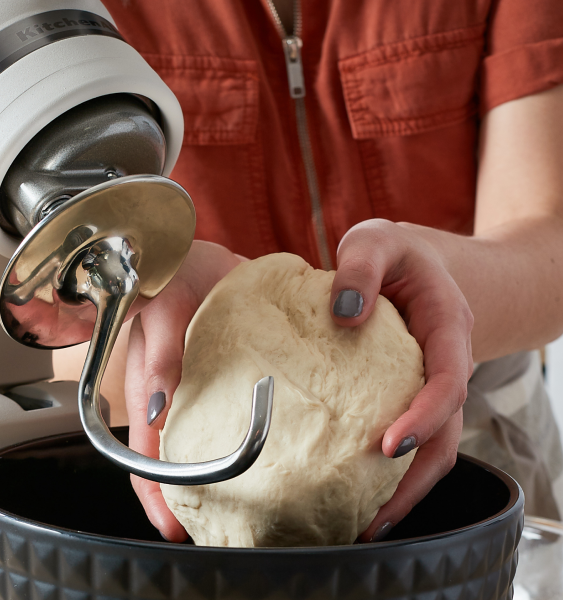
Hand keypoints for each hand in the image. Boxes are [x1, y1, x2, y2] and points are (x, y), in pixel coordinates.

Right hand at [124, 240, 242, 541]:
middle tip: (213, 530)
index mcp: (146, 386)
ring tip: (237, 507)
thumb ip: (160, 357)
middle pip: (167, 462)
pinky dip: (233, 443)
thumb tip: (158, 410)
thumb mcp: (164, 308)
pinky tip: (259, 456)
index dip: (156, 494)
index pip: (143, 454)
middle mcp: (165, 396)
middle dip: (184, 500)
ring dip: (210, 477)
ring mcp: (190, 391)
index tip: (175, 525)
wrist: (197, 252)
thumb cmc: (174, 273)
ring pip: (193, 446)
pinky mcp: (216, 381)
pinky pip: (220, 419)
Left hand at [331, 218, 472, 541]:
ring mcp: (430, 387)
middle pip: (446, 434)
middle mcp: (446, 365)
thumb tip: (346, 313)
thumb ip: (360, 266)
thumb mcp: (376, 240)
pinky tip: (360, 497)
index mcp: (446, 327)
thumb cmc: (395, 253)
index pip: (447, 381)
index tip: (390, 446)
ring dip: (403, 490)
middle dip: (414, 480)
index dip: (425, 417)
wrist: (419, 263)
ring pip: (433, 449)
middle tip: (373, 517)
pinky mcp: (409, 398)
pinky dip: (391, 474)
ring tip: (364, 526)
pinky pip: (412, 441)